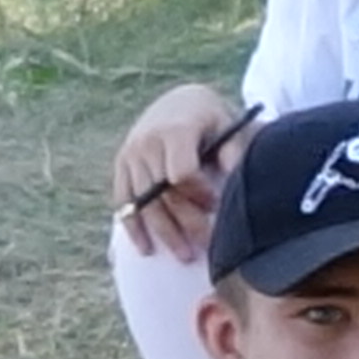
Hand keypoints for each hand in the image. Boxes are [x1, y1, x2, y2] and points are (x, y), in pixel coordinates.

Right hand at [111, 85, 247, 263]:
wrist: (179, 103)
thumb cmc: (211, 119)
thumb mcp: (227, 126)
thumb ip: (233, 151)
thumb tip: (236, 179)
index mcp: (174, 131)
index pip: (182, 173)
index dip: (199, 194)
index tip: (216, 205)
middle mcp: (147, 143)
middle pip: (163, 192)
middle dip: (185, 222)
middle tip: (207, 246)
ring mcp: (131, 155)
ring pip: (144, 202)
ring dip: (163, 232)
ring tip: (185, 255)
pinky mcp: (121, 165)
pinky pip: (124, 200)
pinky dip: (133, 226)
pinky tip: (146, 248)